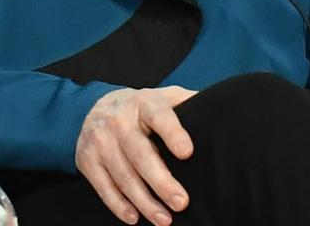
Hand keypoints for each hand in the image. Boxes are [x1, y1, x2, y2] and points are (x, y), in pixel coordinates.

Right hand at [75, 86, 197, 225]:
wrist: (93, 107)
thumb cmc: (141, 109)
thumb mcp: (164, 97)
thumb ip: (189, 103)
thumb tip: (222, 110)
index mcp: (144, 103)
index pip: (159, 117)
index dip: (173, 133)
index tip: (188, 153)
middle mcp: (119, 120)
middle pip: (141, 154)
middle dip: (161, 182)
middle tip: (182, 203)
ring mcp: (100, 141)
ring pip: (124, 176)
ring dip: (145, 202)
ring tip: (165, 219)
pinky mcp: (87, 160)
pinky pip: (103, 187)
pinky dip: (119, 205)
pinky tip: (135, 217)